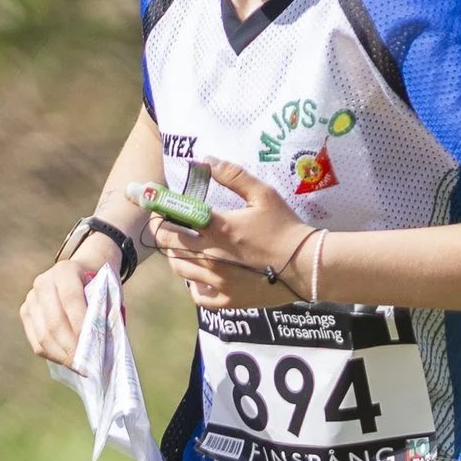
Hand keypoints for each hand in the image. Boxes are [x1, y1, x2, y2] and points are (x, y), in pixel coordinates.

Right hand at [20, 240, 122, 365]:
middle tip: (87, 366)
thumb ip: (105, 313)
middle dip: (71, 347)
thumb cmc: (101, 284)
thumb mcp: (109, 291)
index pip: (70, 299)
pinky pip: (36, 340)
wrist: (84, 268)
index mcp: (65, 270)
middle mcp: (43, 282)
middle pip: (54, 321)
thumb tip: (101, 348)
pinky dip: (52, 354)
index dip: (80, 324)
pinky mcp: (26, 312)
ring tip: (79, 368)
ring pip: (43, 334)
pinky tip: (67, 361)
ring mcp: (31, 298)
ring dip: (62, 355)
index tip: (92, 347)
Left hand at [152, 159, 314, 309]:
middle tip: (162, 222)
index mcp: (218, 228)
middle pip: (169, 244)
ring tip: (180, 246)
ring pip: (180, 269)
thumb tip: (205, 160)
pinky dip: (193, 286)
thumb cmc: (286, 227)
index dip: (157, 208)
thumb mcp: (263, 194)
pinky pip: (198, 296)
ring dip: (175, 255)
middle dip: (161, 230)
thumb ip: (233, 175)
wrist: (307, 265)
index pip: (174, 217)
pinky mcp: (228, 300)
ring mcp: (218, 281)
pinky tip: (198, 277)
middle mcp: (211, 255)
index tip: (153, 203)